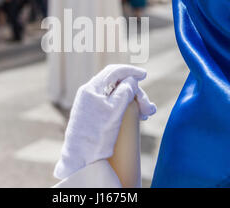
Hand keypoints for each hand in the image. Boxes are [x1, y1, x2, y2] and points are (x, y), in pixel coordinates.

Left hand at [54, 64, 155, 179]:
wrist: (80, 158)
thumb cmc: (97, 134)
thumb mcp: (115, 110)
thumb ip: (125, 91)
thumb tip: (131, 80)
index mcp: (92, 88)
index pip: (113, 71)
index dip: (130, 71)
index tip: (144, 75)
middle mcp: (89, 93)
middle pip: (117, 85)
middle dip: (136, 93)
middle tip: (149, 109)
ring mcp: (89, 105)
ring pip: (116, 96)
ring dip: (133, 102)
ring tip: (146, 115)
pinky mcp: (92, 116)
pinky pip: (111, 105)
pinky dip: (125, 108)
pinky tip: (136, 117)